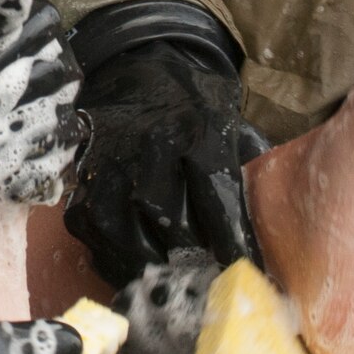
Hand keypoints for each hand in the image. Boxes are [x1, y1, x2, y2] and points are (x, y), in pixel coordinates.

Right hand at [62, 0, 267, 288]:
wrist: (140, 68)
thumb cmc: (196, 108)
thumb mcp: (232, 126)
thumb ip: (249, 171)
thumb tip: (273, 230)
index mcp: (198, 127)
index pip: (217, 196)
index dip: (232, 241)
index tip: (246, 274)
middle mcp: (148, 141)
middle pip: (167, 217)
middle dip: (190, 258)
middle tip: (207, 285)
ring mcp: (109, 158)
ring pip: (123, 228)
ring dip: (149, 263)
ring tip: (169, 283)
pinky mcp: (80, 176)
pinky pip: (92, 230)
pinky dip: (113, 257)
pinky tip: (134, 268)